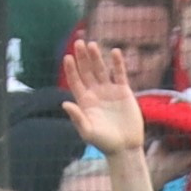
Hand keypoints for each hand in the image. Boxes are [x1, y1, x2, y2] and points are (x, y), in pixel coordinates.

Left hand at [59, 37, 146, 156]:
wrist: (125, 147)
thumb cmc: (104, 142)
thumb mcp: (88, 132)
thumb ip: (77, 118)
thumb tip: (65, 103)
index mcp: (84, 101)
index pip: (76, 81)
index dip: (71, 69)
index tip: (67, 57)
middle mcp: (95, 93)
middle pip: (87, 71)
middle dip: (82, 58)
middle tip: (78, 43)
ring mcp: (109, 91)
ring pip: (101, 70)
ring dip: (97, 57)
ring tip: (92, 45)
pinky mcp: (124, 92)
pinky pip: (119, 74)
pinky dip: (117, 64)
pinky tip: (115, 52)